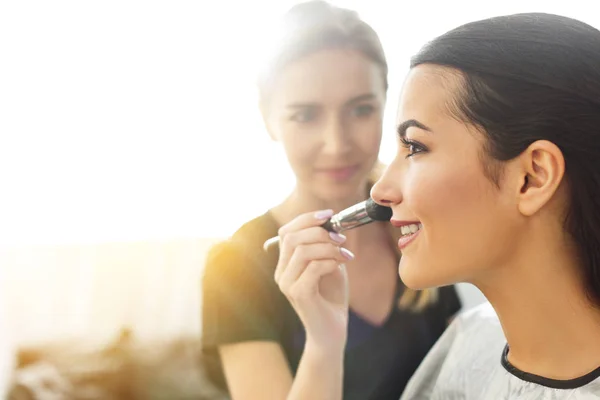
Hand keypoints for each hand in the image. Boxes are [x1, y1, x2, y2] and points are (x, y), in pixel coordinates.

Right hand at [274, 209, 352, 352]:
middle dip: (320, 232)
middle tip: (342, 239)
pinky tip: (341, 266)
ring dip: (329, 247)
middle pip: (293, 237)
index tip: (329, 215)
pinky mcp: (298, 294)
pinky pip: (313, 267)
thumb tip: (331, 222)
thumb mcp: (329, 264)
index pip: (287, 232)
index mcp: (285, 263)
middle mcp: (281, 272)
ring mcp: (287, 284)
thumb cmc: (331, 297)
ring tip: (345, 254)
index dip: (306, 219)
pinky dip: (330, 261)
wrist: (332, 331)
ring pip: (303, 250)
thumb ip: (325, 245)